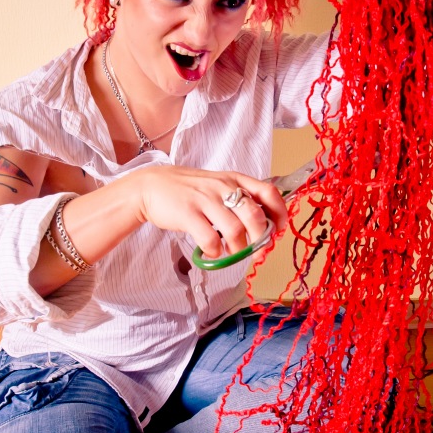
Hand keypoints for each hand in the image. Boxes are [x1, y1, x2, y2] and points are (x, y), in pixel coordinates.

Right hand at [135, 165, 287, 259]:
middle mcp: (223, 187)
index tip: (279, 229)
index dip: (280, 213)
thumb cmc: (189, 189)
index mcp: (234, 179)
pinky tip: (212, 253)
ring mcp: (205, 200)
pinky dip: (215, 252)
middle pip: (255, 215)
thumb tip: (263, 225)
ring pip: (235, 230)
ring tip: (231, 253)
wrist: (152, 186)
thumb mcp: (218, 185)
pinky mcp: (188, 214)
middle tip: (257, 250)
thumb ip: (239, 199)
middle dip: (261, 239)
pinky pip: (210, 239)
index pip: (268, 192)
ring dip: (238, 249)